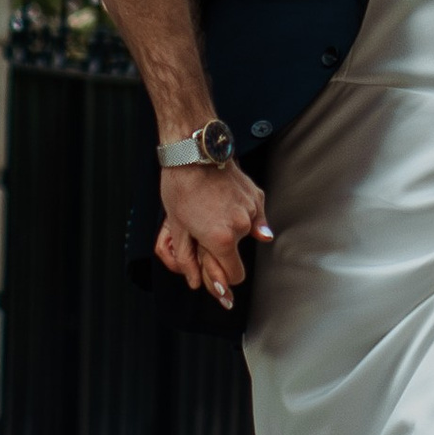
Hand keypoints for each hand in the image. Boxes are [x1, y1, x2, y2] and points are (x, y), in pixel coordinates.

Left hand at [154, 160, 270, 312]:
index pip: (234, 276)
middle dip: (223, 253)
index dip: (223, 280)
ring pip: (245, 235)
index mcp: (221, 240)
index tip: (216, 281)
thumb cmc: (180, 188)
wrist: (193, 152)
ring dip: (231, 231)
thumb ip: (188, 261)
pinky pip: (254, 217)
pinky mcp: (256, 196)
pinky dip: (243, 217)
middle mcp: (242, 227)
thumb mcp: (176, 228)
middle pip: (238, 255)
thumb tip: (196, 282)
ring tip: (209, 213)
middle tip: (203, 237)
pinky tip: (226, 205)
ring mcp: (252, 210)